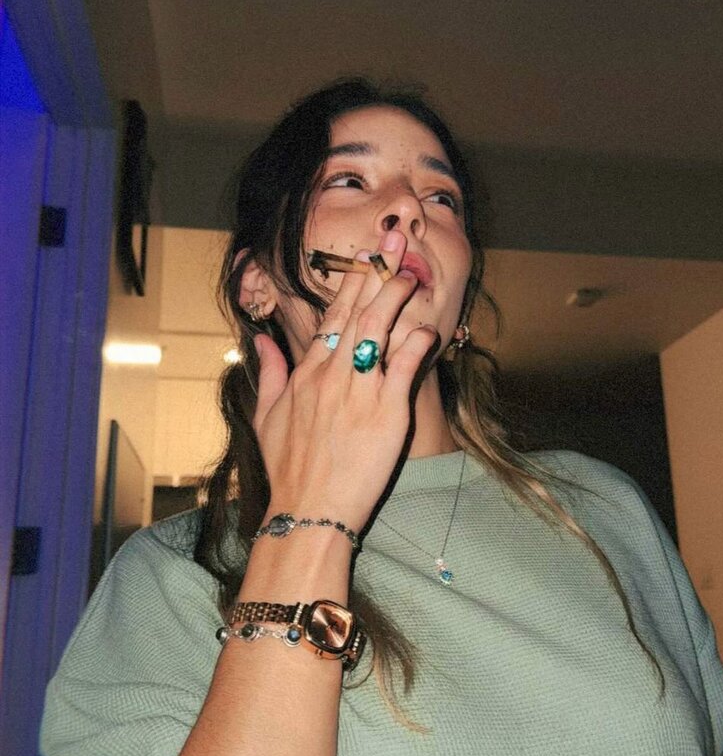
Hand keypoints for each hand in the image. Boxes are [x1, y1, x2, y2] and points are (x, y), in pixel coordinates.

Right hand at [251, 231, 438, 532]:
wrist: (308, 511)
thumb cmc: (289, 470)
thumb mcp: (267, 418)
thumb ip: (270, 373)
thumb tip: (261, 341)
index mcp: (307, 374)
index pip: (332, 317)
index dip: (351, 285)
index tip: (366, 260)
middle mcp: (332, 375)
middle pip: (358, 313)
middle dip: (377, 274)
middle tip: (394, 244)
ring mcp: (359, 391)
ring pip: (380, 331)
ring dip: (397, 298)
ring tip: (412, 274)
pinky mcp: (386, 412)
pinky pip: (404, 368)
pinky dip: (416, 345)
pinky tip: (427, 327)